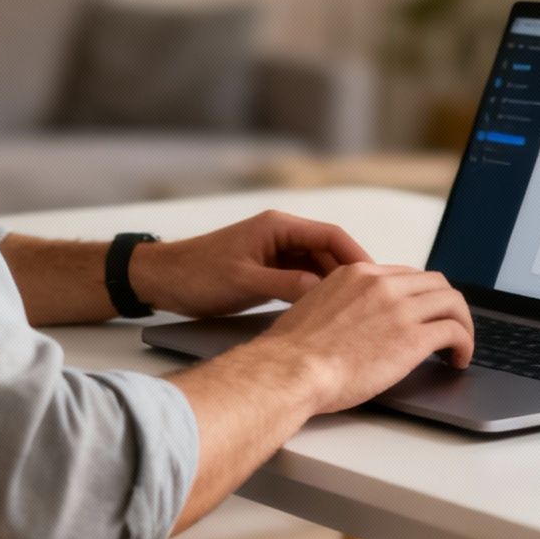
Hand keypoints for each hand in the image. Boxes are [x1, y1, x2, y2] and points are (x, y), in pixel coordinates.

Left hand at [129, 209, 371, 317]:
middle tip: (374, 299)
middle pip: (329, 251)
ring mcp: (276, 252)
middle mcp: (281, 235)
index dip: (357, 255)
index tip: (377, 276)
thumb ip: (283, 283)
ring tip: (359, 309)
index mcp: (277, 226)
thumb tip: (320, 289)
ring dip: (336, 285)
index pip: (330, 235)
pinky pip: (303, 278)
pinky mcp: (269, 269)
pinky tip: (329, 311)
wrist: (163, 280)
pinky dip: (317, 292)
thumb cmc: (196, 274)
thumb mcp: (242, 281)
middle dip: (352, 274)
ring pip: (318, 266)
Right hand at [249, 262, 474, 413]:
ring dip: (462, 323)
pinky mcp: (413, 338)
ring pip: (452, 302)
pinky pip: (455, 331)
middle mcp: (382, 284)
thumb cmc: (293, 352)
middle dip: (446, 305)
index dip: (420, 296)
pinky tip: (459, 359)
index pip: (405, 276)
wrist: (291, 369)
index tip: (423, 313)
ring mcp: (400, 309)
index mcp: (358, 275)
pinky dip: (465, 344)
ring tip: (459, 345)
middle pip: (435, 283)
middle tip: (448, 326)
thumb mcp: (314, 308)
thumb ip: (341, 305)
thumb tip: (350, 322)